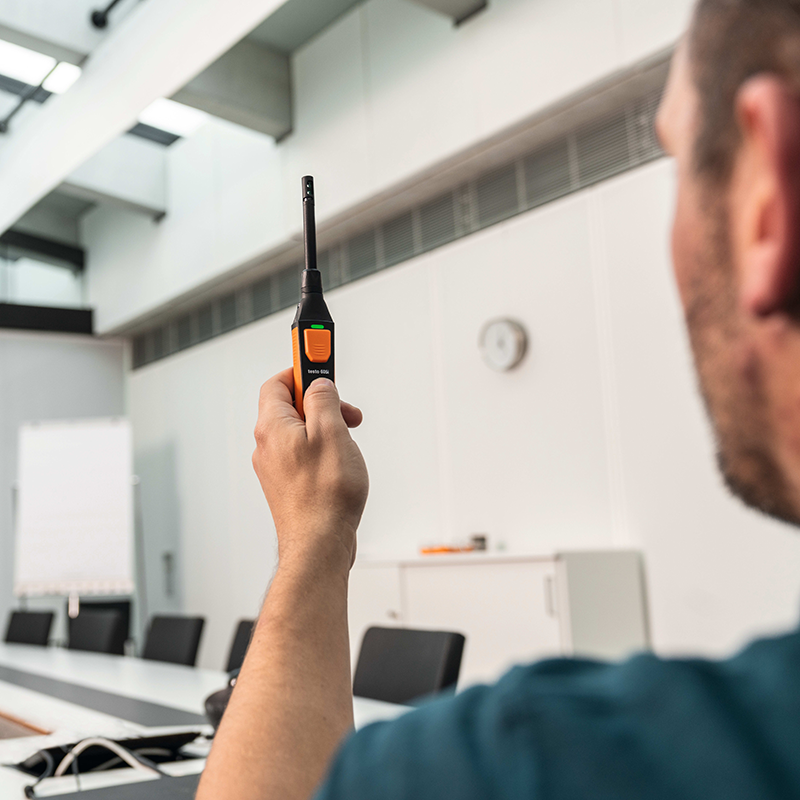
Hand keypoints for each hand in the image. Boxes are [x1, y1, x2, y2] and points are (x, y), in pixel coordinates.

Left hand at [253, 369, 367, 571]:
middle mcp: (268, 446)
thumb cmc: (324, 496)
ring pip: (301, 433)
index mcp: (272, 427)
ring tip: (348, 444)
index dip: (301, 369)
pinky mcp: (288, 486)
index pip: (278, 383)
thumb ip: (324, 400)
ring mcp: (276, 468)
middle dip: (323, 403)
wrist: (318, 546)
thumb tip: (320, 385)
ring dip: (327, 430)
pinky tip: (342, 467)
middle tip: (345, 412)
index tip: (320, 361)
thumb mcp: (332, 432)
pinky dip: (324, 452)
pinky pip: (304, 455)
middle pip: (293, 407)